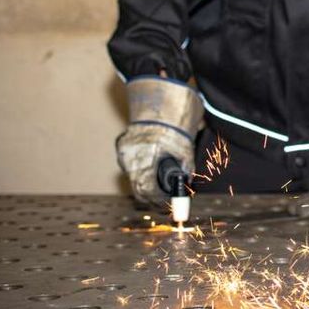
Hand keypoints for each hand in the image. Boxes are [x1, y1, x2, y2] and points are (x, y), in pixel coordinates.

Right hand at [116, 76, 203, 203]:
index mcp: (145, 157)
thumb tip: (187, 185)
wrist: (156, 104)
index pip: (146, 189)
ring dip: (145, 183)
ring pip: (133, 176)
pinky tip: (152, 168)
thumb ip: (186, 168)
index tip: (168, 205)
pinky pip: (130, 165)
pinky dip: (141, 170)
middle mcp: (130, 156)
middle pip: (137, 187)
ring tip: (159, 186)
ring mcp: (123, 152)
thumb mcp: (185, 147)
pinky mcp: (121, 147)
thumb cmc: (173, 124)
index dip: (158, 200)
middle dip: (151, 196)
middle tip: (164, 201)